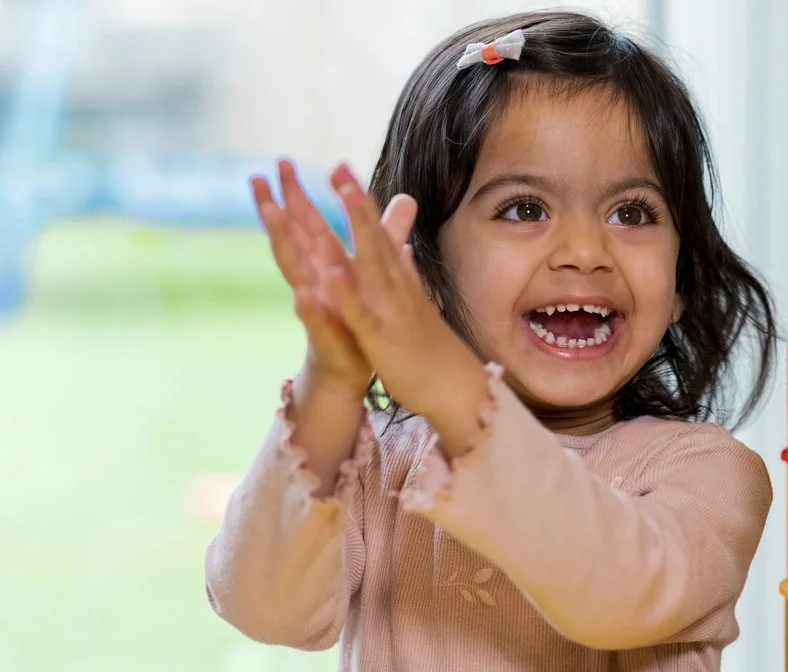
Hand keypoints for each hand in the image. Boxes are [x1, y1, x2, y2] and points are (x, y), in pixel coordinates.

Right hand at [251, 160, 414, 396]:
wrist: (351, 366)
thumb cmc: (356, 317)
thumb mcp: (372, 271)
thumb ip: (387, 234)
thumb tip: (405, 198)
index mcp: (324, 263)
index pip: (307, 222)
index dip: (296, 193)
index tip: (282, 161)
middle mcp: (314, 280)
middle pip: (291, 239)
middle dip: (274, 209)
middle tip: (258, 179)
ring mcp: (315, 305)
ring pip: (294, 271)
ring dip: (283, 244)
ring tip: (270, 217)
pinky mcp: (324, 333)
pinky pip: (314, 319)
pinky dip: (309, 306)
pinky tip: (302, 292)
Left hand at [324, 168, 489, 455]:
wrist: (457, 389)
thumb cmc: (433, 350)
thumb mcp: (416, 305)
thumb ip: (405, 272)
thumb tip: (400, 246)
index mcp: (399, 284)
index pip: (378, 235)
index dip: (360, 202)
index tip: (342, 168)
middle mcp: (396, 290)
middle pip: (374, 240)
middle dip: (357, 203)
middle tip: (338, 166)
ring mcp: (390, 312)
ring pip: (371, 266)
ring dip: (357, 231)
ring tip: (340, 199)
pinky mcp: (382, 339)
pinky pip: (362, 313)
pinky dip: (347, 292)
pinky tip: (330, 271)